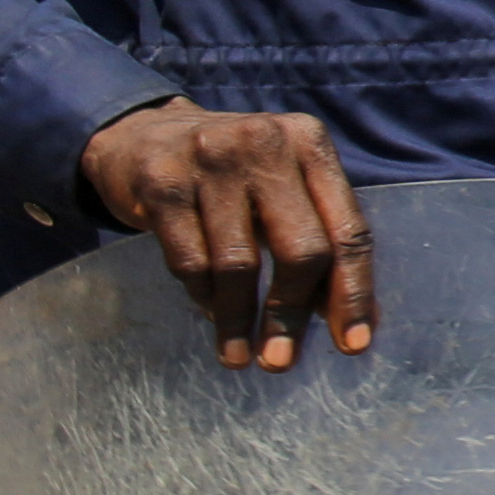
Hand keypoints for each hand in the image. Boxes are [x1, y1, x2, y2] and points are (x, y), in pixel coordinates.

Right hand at [81, 99, 374, 370]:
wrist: (141, 134)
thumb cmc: (230, 172)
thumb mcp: (281, 184)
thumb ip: (317, 236)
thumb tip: (347, 319)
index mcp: (310, 143)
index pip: (348, 229)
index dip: (353, 293)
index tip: (351, 345)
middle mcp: (267, 144)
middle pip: (300, 249)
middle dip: (292, 315)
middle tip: (280, 360)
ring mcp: (211, 161)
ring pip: (239, 264)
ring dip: (240, 320)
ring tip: (240, 355)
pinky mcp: (162, 185)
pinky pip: (191, 263)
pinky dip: (204, 298)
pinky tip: (210, 314)